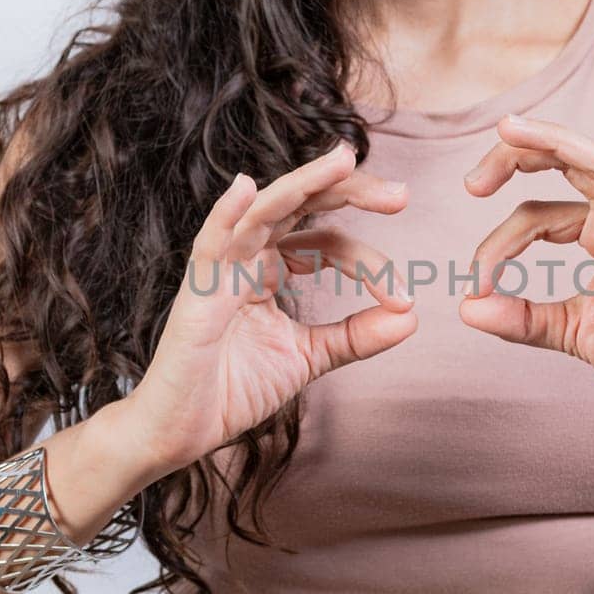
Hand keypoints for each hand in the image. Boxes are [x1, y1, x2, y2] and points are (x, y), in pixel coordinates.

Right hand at [120, 143, 417, 472]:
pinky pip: (211, 244)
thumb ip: (356, 336)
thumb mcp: (309, 357)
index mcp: (271, 267)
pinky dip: (226, 214)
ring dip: (304, 184)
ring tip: (342, 161)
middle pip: (302, 206)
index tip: (404, 299)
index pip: (330, 244)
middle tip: (400, 194)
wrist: (182, 431)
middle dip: (349, 192)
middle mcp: (247, 257)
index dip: (371, 266)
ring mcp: (221, 269)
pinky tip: (246, 188)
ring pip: (264, 211)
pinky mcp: (197, 291)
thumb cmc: (233, 389)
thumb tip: (411, 317)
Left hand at [459, 115, 593, 426]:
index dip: (496, 245)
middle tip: (471, 181)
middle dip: (515, 160)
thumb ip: (523, 320)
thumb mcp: (573, 333)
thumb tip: (466, 308)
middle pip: (565, 166)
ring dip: (554, 143)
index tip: (473, 286)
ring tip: (511, 128)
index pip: (534, 215)